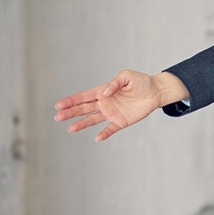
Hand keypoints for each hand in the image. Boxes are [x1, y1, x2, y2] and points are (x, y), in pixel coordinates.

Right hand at [54, 70, 185, 141]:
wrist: (155, 92)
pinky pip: (110, 129)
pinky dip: (104, 133)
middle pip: (84, 109)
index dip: (71, 100)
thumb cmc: (141, 82)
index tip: (58, 105)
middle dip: (70, 112)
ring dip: (81, 124)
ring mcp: (112, 113)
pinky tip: (97, 138)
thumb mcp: (127, 76)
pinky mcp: (121, 121)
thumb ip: (114, 83)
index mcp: (103, 91)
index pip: (84, 96)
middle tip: (57, 117)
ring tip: (70, 128)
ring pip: (93, 120)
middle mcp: (105, 103)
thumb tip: (105, 93)